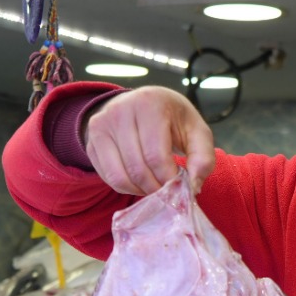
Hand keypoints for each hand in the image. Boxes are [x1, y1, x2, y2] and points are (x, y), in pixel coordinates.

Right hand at [82, 86, 215, 195]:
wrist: (142, 104)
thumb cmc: (173, 119)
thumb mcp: (197, 131)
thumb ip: (203, 158)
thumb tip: (193, 187)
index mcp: (149, 104)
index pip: (156, 156)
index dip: (169, 179)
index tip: (179, 187)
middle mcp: (120, 111)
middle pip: (137, 169)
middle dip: (156, 189)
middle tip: (168, 192)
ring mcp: (101, 126)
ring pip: (120, 177)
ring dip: (141, 191)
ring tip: (155, 187)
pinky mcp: (92, 141)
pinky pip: (108, 178)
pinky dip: (127, 187)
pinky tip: (140, 181)